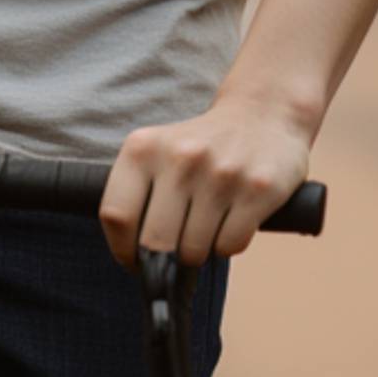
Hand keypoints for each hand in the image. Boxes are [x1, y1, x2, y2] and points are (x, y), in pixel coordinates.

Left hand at [98, 87, 314, 268]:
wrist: (261, 115)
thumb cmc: (198, 147)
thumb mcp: (156, 153)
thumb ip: (136, 195)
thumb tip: (132, 259)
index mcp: (144, 147)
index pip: (116, 215)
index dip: (122, 249)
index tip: (134, 261)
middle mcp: (181, 157)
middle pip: (155, 242)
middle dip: (163, 261)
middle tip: (172, 255)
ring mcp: (221, 173)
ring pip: (194, 251)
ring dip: (197, 253)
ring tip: (204, 229)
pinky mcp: (258, 189)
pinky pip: (230, 246)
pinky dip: (227, 245)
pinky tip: (230, 222)